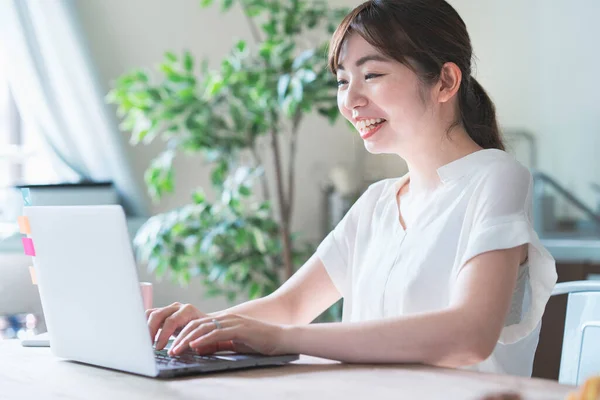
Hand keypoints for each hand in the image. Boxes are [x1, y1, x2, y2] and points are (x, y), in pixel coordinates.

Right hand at [145, 302, 208, 349]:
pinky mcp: (163, 313)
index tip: (159, 348)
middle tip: (148, 346)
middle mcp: (177, 307)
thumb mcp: (204, 336)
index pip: (171, 321)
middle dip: (151, 331)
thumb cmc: (206, 331)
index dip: (163, 335)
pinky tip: (145, 337)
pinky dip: (145, 325)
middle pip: (158, 315)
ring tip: (145, 342)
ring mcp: (169, 309)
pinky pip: (150, 316)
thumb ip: (198, 341)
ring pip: (151, 314)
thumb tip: (192, 350)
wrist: (207, 322)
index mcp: (188, 311)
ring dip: (146, 328)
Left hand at [168, 314, 287, 356]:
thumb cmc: (259, 342)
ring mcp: (233, 322)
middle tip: (168, 350)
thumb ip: (216, 344)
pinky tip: (193, 346)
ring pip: (204, 327)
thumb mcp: (233, 344)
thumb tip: (197, 348)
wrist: (281, 338)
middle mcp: (226, 318)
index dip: (182, 334)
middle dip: (179, 337)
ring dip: (187, 340)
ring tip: (176, 350)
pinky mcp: (240, 329)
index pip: (197, 325)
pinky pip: (217, 333)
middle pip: (196, 324)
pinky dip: (203, 340)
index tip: (171, 346)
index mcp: (223, 320)